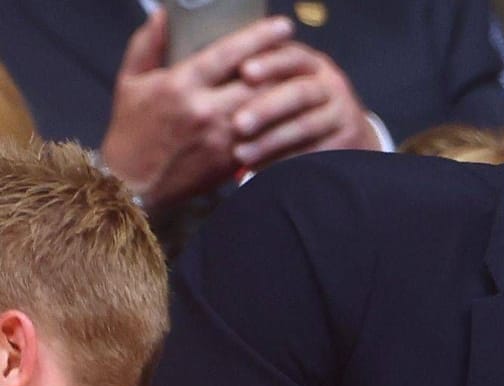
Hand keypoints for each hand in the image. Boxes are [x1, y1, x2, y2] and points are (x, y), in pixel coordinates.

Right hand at [98, 9, 294, 207]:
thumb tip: (165, 14)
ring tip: (306, 79)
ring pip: (268, 111)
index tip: (283, 26)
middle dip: (285, 65)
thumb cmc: (132, 129)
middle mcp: (204, 110)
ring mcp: (221, 138)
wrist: (133, 184)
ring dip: (289, 94)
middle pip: (258, 82)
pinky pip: (266, 139)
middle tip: (304, 52)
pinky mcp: (232, 161)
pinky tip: (297, 113)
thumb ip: (148, 45)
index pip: (227, 54)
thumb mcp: (130, 81)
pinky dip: (283, 125)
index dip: (259, 37)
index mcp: (179, 85)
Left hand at [232, 43, 380, 166]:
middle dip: (266, 108)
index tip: (245, 72)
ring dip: (271, 141)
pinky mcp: (348, 143)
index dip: (269, 64)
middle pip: (300, 94)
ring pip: (306, 127)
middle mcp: (331, 86)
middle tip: (237, 124)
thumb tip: (217, 74)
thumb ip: (258, 74)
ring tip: (241, 155)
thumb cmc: (296, 103)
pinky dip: (286, 161)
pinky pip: (314, 153)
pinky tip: (262, 170)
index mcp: (312, 64)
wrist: (345, 131)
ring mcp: (343, 115)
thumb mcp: (285, 80)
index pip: (292, 57)